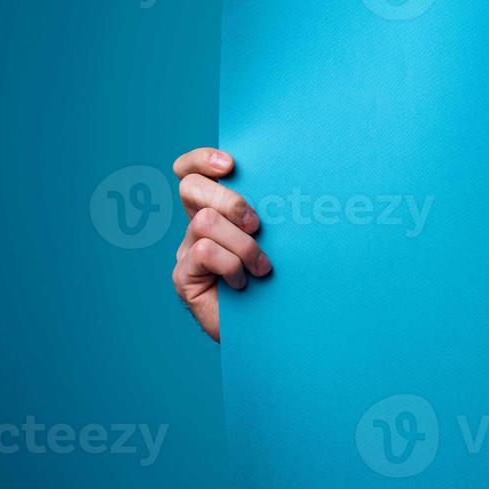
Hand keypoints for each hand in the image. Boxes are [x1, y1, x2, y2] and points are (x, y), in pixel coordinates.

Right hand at [170, 148, 271, 340]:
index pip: (191, 171)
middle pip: (192, 188)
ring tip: (261, 266)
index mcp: (218, 210)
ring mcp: (186, 252)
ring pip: (205, 222)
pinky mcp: (183, 278)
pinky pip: (203, 253)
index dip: (201, 159)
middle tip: (257, 224)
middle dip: (229, 200)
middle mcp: (197, 227)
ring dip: (242, 244)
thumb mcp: (282, 237)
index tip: (231, 164)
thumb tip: (305, 177)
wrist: (276, 329)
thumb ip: (277, 210)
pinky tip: (243, 283)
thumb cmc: (284, 277)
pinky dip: (231, 266)